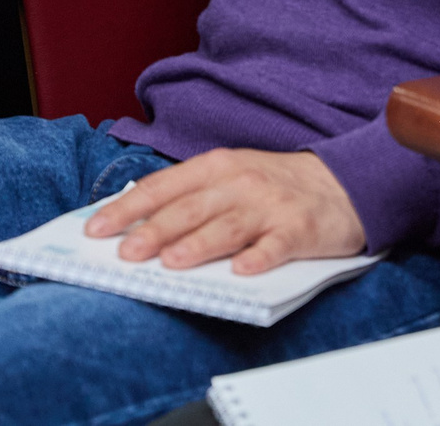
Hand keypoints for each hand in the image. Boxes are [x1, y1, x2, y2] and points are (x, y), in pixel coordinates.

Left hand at [82, 148, 365, 272]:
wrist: (343, 183)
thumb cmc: (273, 185)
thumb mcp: (229, 177)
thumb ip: (190, 197)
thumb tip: (136, 224)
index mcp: (215, 167)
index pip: (162, 187)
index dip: (127, 208)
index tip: (96, 229)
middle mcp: (239, 182)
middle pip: (189, 208)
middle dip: (154, 231)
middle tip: (125, 254)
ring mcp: (269, 205)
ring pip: (227, 226)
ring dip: (197, 245)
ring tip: (170, 263)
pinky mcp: (299, 228)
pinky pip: (276, 245)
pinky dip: (259, 258)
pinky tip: (241, 272)